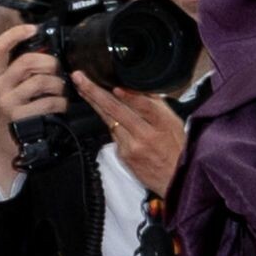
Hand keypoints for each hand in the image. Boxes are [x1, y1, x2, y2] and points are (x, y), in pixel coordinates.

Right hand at [0, 23, 66, 190]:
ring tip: (60, 93)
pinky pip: (48, 102)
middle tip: (57, 72)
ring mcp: (7, 101)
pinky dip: (60, 104)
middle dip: (49, 63)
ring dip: (58, 86)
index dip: (16, 34)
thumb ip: (18, 77)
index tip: (32, 28)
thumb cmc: (7, 121)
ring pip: (41, 81)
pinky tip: (60, 108)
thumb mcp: (5, 95)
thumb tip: (43, 59)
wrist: (0, 152)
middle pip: (27, 61)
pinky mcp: (19, 116)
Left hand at [71, 73, 185, 196]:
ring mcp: (132, 146)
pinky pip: (112, 133)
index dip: (129, 97)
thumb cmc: (176, 147)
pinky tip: (97, 107)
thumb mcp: (173, 122)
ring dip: (94, 102)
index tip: (114, 87)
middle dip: (95, 92)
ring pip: (109, 120)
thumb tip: (136, 86)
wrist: (174, 177)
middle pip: (118, 110)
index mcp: (163, 123)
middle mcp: (146, 134)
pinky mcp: (123, 154)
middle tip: (80, 78)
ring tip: (81, 87)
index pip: (145, 107)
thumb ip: (155, 105)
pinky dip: (106, 120)